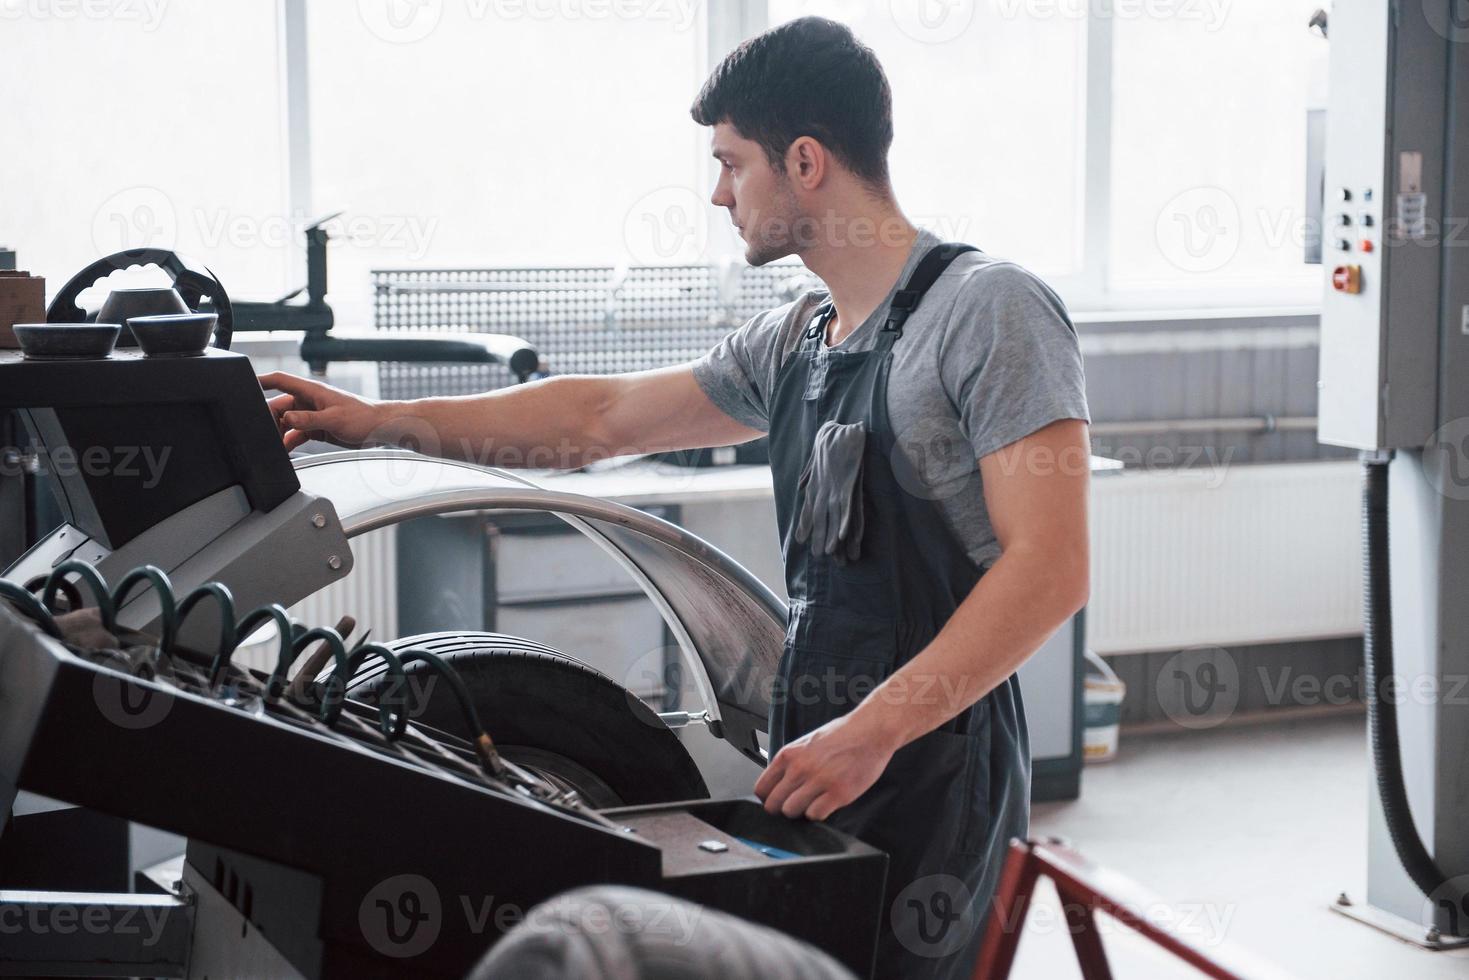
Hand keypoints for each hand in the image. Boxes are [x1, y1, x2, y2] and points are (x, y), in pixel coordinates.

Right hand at [257, 371, 386, 450]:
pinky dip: (289, 442)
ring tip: (271, 446)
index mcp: (311, 391)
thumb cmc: (363, 417)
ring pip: (286, 423)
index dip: (261, 381)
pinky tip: (284, 451)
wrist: (379, 429)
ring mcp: (311, 415)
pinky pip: (296, 434)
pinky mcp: (316, 428)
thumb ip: (309, 419)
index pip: (280, 380)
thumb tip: (287, 419)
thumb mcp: (334, 418)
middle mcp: (308, 401)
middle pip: (278, 407)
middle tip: (261, 433)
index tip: (243, 384)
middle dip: (268, 419)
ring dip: (278, 434)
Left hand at [754, 710, 898, 820]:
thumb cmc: (842, 735)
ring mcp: (819, 781)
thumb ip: (791, 763)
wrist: (871, 731)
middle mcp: (800, 768)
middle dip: (782, 809)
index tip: (776, 800)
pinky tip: (826, 803)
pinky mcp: (838, 793)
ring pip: (791, 812)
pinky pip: (815, 815)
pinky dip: (819, 814)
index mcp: (789, 754)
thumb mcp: (806, 743)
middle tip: (795, 805)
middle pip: (774, 804)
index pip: (762, 788)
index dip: (769, 798)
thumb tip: (778, 785)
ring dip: (801, 812)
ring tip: (813, 802)